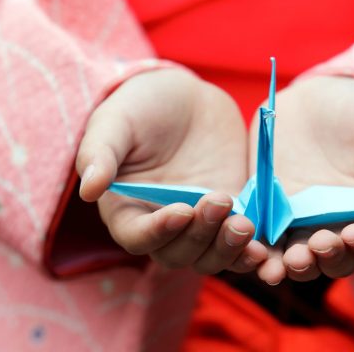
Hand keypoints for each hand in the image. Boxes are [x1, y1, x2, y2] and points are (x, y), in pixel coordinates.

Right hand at [76, 68, 266, 273]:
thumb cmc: (139, 108)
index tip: (180, 211)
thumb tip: (88, 190)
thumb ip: (99, 154)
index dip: (158, 232)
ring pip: (211, 256)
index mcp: (127, 209)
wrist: (185, 98)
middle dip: (200, 236)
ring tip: (245, 225)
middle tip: (220, 201)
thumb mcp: (115, 123)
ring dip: (228, 249)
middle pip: (179, 253)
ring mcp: (200, 222)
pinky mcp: (231, 214)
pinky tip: (264, 247)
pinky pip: (240, 244)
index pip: (137, 237)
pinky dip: (250, 251)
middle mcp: (163, 224)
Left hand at [250, 76, 353, 283]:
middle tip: (313, 248)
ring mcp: (300, 221)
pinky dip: (253, 250)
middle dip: (324, 259)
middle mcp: (338, 225)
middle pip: (334, 258)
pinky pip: (261, 238)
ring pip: (295, 257)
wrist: (320, 97)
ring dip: (287, 266)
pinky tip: (247, 251)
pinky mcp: (268, 210)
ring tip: (278, 265)